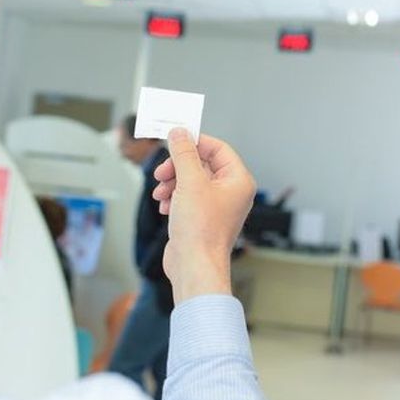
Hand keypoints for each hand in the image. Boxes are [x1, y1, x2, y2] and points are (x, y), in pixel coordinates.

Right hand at [153, 129, 255, 303]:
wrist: (194, 266)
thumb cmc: (201, 231)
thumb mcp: (189, 182)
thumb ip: (184, 154)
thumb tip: (180, 133)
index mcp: (238, 181)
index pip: (218, 149)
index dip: (196, 142)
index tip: (175, 140)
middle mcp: (231, 193)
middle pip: (202, 165)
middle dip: (178, 167)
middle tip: (162, 172)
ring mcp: (217, 207)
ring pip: (191, 181)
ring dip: (172, 183)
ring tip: (161, 193)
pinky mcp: (202, 218)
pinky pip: (187, 197)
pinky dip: (174, 198)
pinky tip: (165, 207)